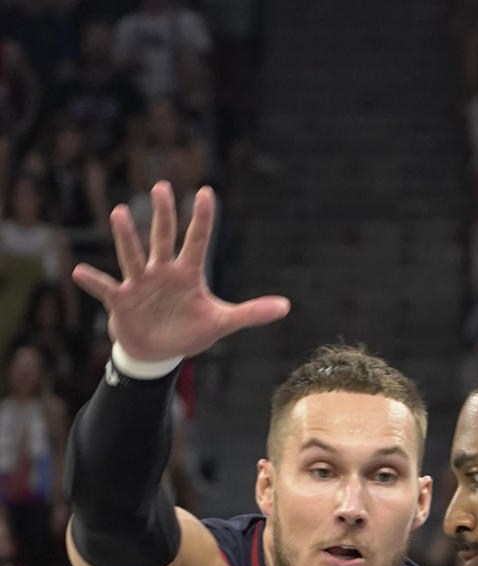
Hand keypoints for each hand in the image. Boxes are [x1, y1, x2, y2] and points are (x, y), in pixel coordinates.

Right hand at [71, 182, 289, 363]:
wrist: (158, 352)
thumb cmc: (188, 331)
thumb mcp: (221, 322)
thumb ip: (251, 313)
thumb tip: (286, 306)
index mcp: (187, 273)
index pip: (197, 241)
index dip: (202, 219)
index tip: (206, 191)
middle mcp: (162, 271)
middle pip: (163, 239)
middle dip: (163, 216)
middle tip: (161, 188)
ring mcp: (140, 283)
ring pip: (133, 256)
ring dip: (127, 237)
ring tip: (119, 213)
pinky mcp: (121, 301)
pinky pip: (105, 288)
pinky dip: (93, 281)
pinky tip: (79, 272)